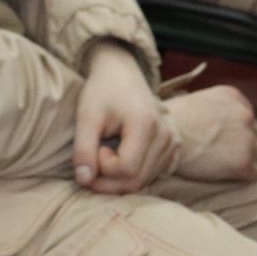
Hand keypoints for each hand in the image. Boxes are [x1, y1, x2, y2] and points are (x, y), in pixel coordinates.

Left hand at [73, 41, 177, 194]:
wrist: (121, 73)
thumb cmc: (102, 91)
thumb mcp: (86, 116)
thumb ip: (83, 149)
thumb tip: (84, 180)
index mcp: (146, 124)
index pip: (126, 169)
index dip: (103, 168)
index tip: (93, 148)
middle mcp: (166, 136)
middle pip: (137, 180)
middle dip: (108, 182)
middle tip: (90, 165)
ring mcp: (173, 143)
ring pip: (144, 181)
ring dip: (118, 179)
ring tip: (104, 154)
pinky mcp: (173, 148)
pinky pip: (152, 175)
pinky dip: (132, 175)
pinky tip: (120, 158)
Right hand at [166, 86, 256, 181]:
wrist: (163, 140)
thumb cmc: (171, 122)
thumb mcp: (196, 100)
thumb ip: (216, 109)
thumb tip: (219, 122)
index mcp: (234, 97)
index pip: (246, 115)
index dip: (232, 128)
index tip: (220, 135)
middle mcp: (245, 115)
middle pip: (252, 134)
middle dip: (238, 143)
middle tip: (217, 150)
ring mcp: (247, 139)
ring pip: (255, 154)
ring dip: (241, 159)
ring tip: (218, 163)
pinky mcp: (245, 163)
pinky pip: (253, 173)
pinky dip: (239, 176)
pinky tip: (221, 173)